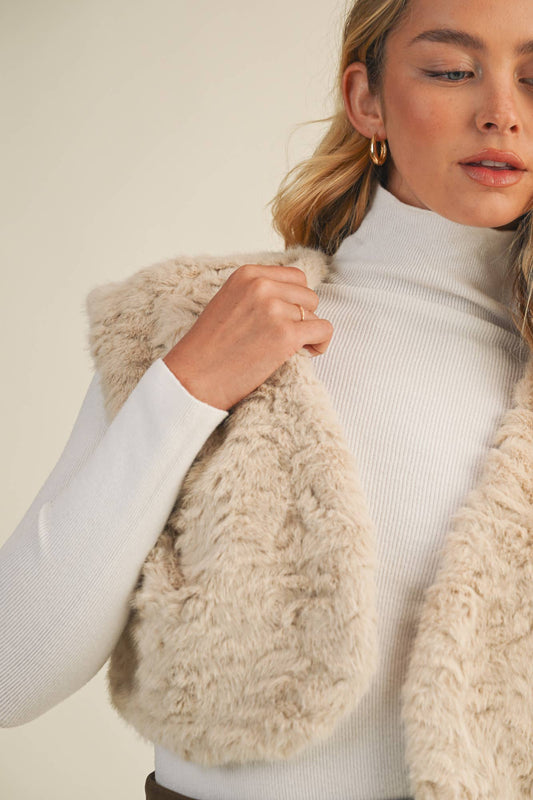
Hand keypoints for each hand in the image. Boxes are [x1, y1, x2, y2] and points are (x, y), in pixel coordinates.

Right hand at [162, 263, 333, 410]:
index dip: (295, 300)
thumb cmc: (209, 348)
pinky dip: (320, 343)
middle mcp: (262, 286)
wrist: (193, 378)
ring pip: (315, 315)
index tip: (285, 318)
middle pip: (309, 295)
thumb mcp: (229, 302)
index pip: (295, 277)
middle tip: (287, 337)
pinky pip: (323, 330)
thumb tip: (293, 297)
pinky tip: (307, 353)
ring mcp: (274, 309)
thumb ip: (257, 293)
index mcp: (247, 274)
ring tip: (290, 349)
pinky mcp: (286, 335)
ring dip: (309, 333)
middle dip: (303, 316)